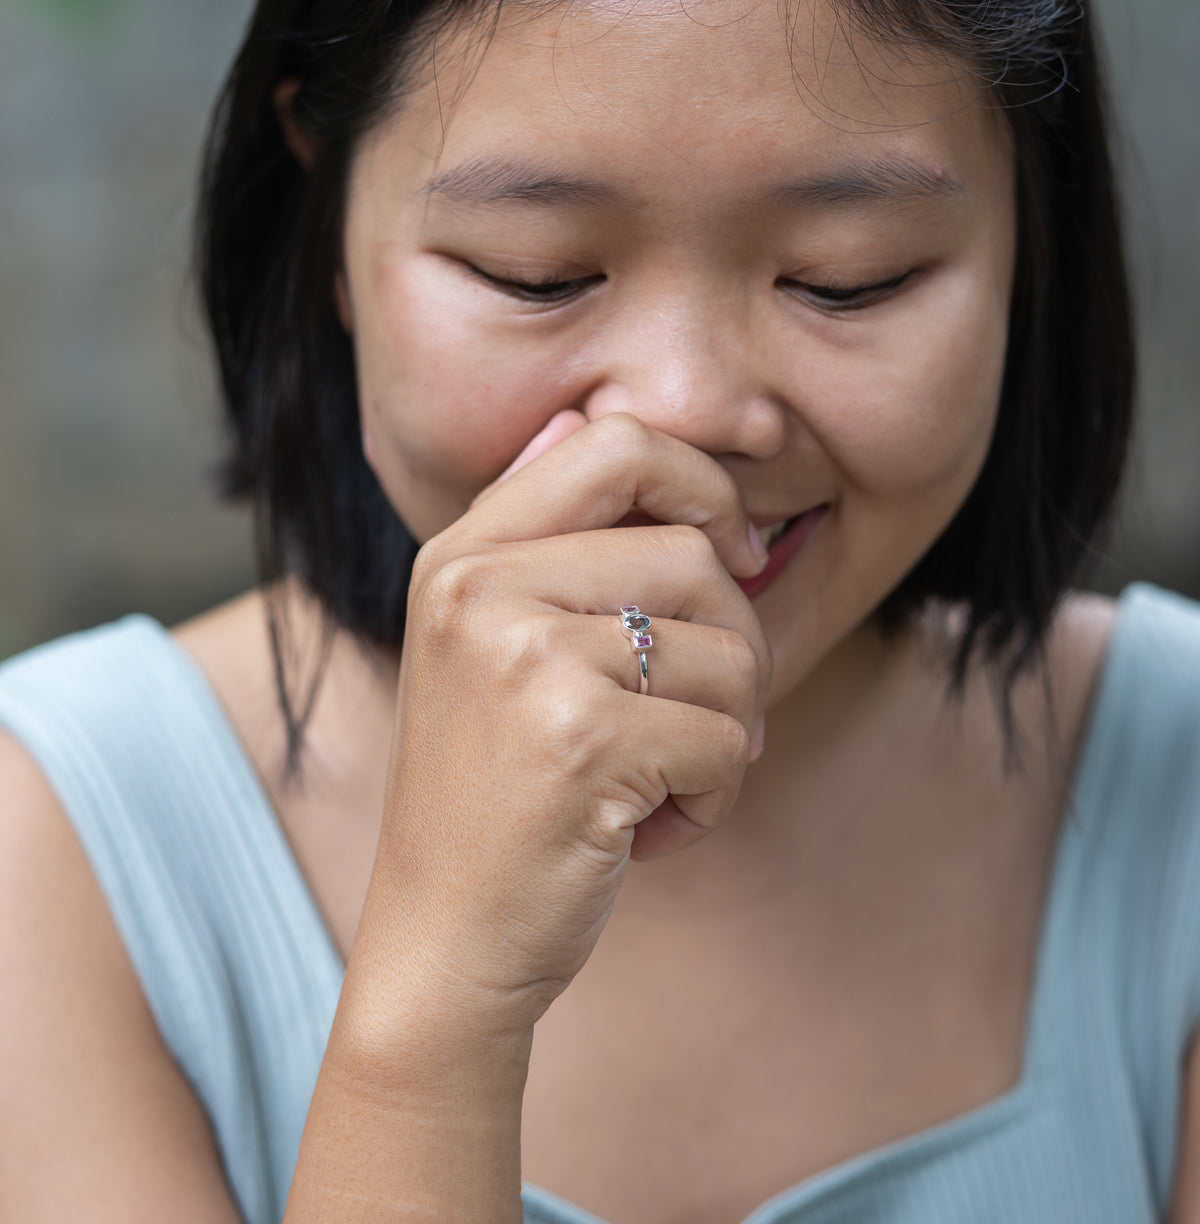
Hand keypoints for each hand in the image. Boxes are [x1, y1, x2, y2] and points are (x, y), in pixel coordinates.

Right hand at [345, 411, 770, 1052]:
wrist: (440, 943)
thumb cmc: (493, 794)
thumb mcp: (488, 643)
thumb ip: (548, 540)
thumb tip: (608, 422)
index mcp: (463, 552)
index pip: (616, 441)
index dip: (701, 484)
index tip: (732, 551)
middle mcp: (482, 587)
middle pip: (693, 552)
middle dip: (734, 641)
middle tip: (700, 712)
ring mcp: (526, 659)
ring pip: (729, 650)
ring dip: (729, 730)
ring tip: (662, 778)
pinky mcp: (581, 740)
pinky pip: (726, 738)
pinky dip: (717, 794)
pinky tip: (654, 827)